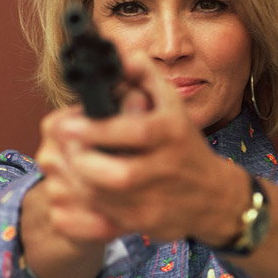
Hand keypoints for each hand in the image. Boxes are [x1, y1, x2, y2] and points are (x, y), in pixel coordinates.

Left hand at [36, 51, 243, 244]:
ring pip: (106, 198)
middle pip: (117, 173)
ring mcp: (158, 199)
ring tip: (68, 163)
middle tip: (64, 147)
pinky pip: (107, 217)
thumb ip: (147, 77)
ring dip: (78, 181)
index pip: (133, 132)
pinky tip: (82, 185)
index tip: (66, 124)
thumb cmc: (184, 144)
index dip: (95, 129)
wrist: (214, 197)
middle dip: (82, 161)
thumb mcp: (173, 105)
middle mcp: (168, 168)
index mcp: (172, 133)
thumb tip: (124, 55)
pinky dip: (87, 201)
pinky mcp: (147, 223)